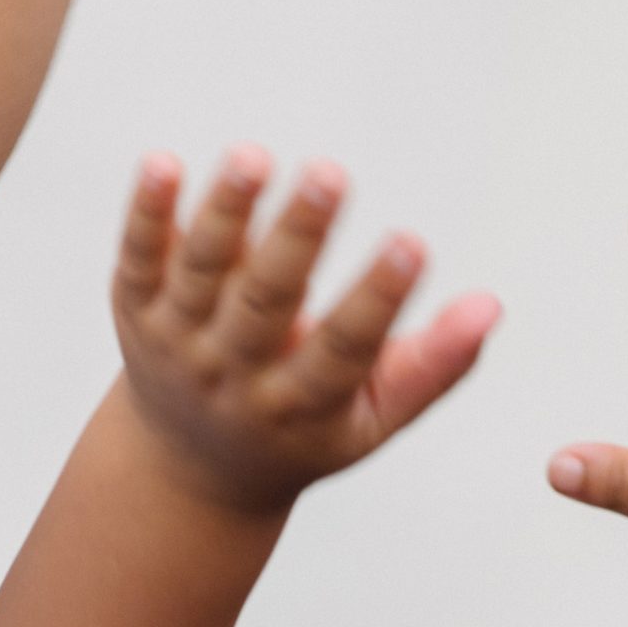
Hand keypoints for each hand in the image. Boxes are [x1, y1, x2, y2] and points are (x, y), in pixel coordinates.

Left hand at [110, 149, 500, 518]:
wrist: (186, 471)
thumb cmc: (303, 430)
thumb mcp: (371, 420)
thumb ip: (433, 366)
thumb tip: (491, 306)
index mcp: (299, 406)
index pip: (341, 352)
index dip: (377, 299)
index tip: (412, 242)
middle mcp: (233, 374)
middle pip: (264, 303)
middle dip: (298, 236)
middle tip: (329, 172)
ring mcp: (179, 341)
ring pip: (200, 274)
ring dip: (225, 213)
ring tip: (252, 155)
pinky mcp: (136, 310)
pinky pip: (138, 258)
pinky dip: (148, 213)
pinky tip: (162, 162)